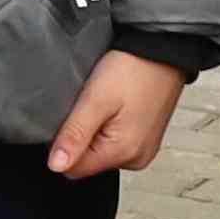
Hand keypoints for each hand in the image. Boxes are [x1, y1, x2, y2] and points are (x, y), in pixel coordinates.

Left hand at [47, 54, 183, 177]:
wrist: (163, 50)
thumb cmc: (134, 69)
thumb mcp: (95, 100)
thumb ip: (74, 135)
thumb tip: (56, 165)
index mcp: (124, 152)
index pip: (73, 169)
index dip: (64, 144)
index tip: (74, 118)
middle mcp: (136, 157)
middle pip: (88, 161)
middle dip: (81, 137)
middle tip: (92, 106)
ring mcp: (143, 149)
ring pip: (100, 151)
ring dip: (95, 131)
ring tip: (106, 104)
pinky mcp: (145, 139)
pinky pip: (115, 141)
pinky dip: (109, 126)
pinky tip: (115, 106)